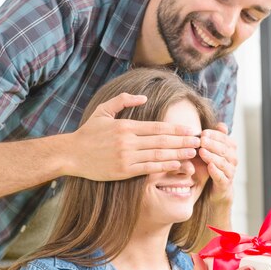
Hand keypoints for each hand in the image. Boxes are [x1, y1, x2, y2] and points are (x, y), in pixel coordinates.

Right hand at [68, 93, 200, 180]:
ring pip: (158, 155)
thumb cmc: (88, 133)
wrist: (71, 155)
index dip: (176, 129)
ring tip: (193, 153)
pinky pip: (148, 169)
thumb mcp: (103, 111)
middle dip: (183, 142)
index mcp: (125, 126)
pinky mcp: (123, 171)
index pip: (157, 127)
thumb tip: (144, 97)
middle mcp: (127, 141)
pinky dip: (164, 167)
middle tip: (198, 142)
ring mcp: (126, 158)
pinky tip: (176, 164)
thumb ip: (123, 101)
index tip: (190, 130)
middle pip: (162, 141)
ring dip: (178, 154)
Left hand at [199, 123, 236, 204]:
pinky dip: (215, 171)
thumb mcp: (212, 150)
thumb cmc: (212, 165)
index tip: (203, 132)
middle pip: (223, 149)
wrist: (214, 189)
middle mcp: (232, 159)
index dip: (214, 135)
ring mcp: (230, 172)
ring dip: (212, 156)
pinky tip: (209, 166)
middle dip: (212, 144)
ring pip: (222, 162)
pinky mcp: (225, 184)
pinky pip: (221, 177)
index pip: (224, 139)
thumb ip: (216, 138)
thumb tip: (221, 124)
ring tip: (202, 152)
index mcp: (231, 149)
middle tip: (201, 140)